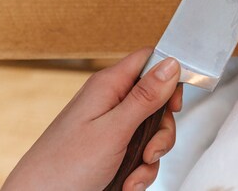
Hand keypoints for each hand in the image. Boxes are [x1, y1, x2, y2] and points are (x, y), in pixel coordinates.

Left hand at [3, 50, 183, 190]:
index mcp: (108, 86)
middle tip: (150, 150)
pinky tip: (126, 183)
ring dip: (150, 159)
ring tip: (132, 176)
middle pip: (156, 101)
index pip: (149, 59)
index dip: (169, 76)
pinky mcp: (110, 150)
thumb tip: (171, 63)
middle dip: (161, 131)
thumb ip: (145, 96)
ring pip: (150, 132)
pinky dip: (138, 172)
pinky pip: (139, 154)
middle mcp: (109, 102)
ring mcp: (109, 127)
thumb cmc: (63, 167)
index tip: (174, 104)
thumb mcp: (113, 129)